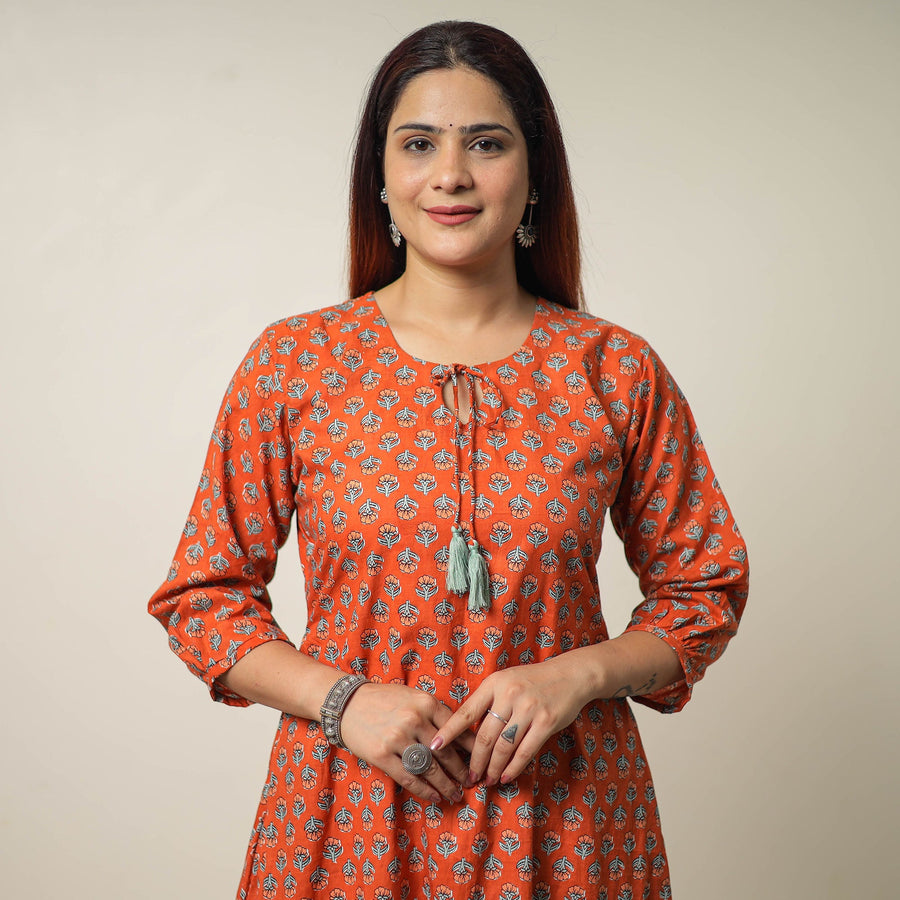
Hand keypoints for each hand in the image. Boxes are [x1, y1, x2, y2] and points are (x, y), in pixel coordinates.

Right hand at [339, 683, 474, 804]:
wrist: (347, 703)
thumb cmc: (384, 700)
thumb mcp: (413, 697)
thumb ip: (436, 714)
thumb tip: (462, 737)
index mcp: (426, 702)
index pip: (456, 729)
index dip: (471, 749)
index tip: (480, 762)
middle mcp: (414, 719)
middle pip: (445, 752)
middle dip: (460, 771)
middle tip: (470, 783)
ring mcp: (397, 738)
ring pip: (429, 768)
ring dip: (446, 785)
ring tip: (455, 794)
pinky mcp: (382, 755)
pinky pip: (409, 778)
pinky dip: (424, 790)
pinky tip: (435, 797)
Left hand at [430, 656, 594, 787]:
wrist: (569, 675)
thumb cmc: (531, 681)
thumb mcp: (505, 682)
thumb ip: (487, 702)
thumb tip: (464, 733)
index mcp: (493, 684)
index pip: (466, 712)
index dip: (449, 732)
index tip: (434, 747)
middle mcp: (509, 695)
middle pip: (484, 736)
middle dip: (475, 761)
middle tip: (469, 777)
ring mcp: (528, 708)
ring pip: (503, 747)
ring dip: (493, 768)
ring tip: (488, 780)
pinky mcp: (546, 722)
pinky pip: (525, 751)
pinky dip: (513, 767)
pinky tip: (506, 776)